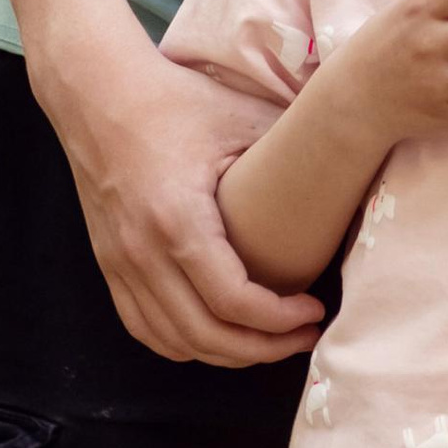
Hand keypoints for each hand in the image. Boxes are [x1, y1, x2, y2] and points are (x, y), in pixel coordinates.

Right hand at [38, 33, 327, 367]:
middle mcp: (142, 253)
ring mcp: (120, 264)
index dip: (279, 321)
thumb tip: (351, 163)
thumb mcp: (240, 117)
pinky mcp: (109, 264)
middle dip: (262, 348)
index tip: (314, 310)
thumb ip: (292, 149)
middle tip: (304, 337)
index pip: (233, 302)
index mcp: (177, 219)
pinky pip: (144, 328)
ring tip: (268, 341)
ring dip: (224, 354)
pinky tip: (218, 335)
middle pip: (205, 336)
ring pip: (172, 342)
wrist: (96, 93)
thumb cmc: (173, 100)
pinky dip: (183, 344)